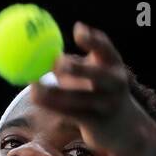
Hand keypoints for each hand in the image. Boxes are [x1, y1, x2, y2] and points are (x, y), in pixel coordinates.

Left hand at [29, 22, 150, 155]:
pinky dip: (50, 104)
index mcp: (114, 65)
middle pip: (98, 75)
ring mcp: (107, 105)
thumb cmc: (97, 90)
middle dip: (78, 69)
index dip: (93, 40)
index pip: (106, 49)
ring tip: (34, 85)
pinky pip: (69, 112)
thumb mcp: (93, 72)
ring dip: (53, 92)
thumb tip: (43, 52)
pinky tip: (36, 97)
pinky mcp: (95, 122)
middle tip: (57, 63)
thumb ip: (72, 62)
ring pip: (77, 98)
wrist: (121, 125)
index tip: (77, 30)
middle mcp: (115, 84)